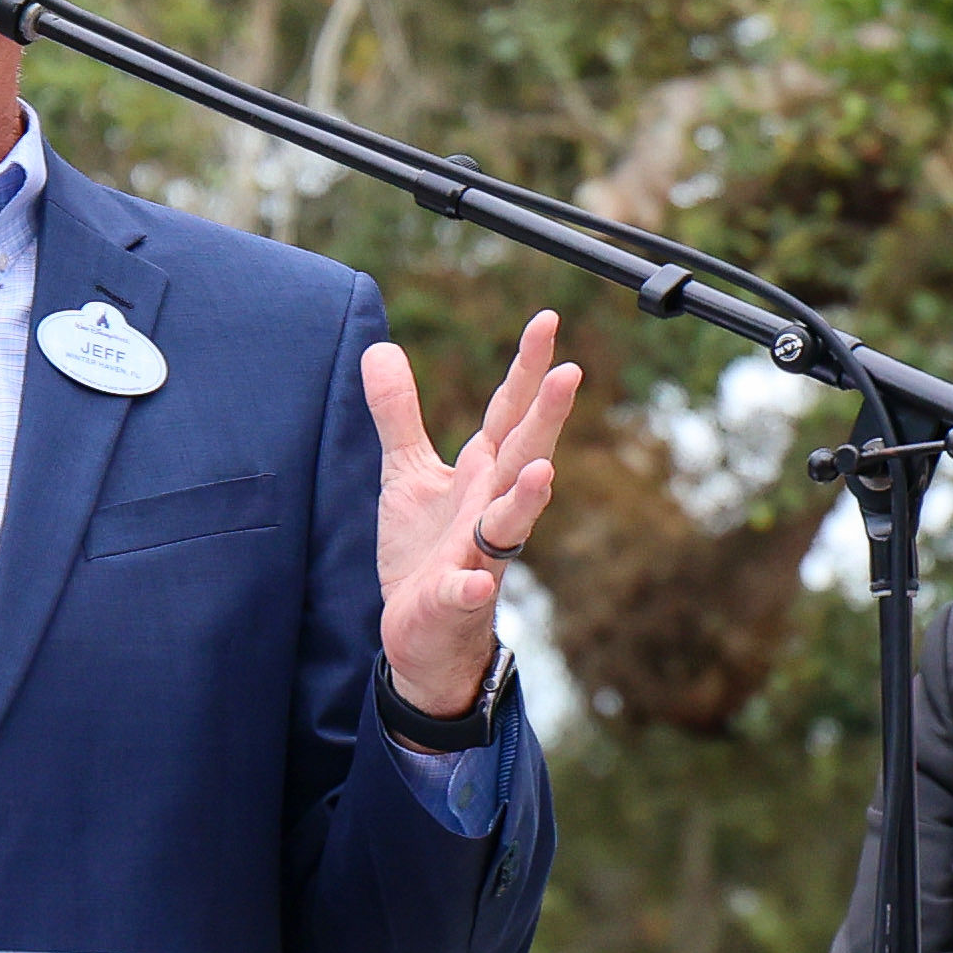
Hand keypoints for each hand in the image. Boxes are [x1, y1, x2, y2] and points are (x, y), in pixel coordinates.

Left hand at [368, 311, 581, 719]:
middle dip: (547, 416)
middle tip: (572, 373)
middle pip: (524, 454)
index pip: (509, 412)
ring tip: (545, 471)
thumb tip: (380, 348)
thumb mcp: (407, 473)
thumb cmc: (425, 551)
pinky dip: (471, 587)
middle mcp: (490, 507)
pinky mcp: (456, 599)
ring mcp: (479, 554)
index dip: (527, 367)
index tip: (547, 320)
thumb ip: (399, 413)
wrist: (422, 632)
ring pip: (512, 522)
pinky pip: (466, 592)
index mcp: (482, 473)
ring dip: (528, 498)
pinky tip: (474, 582)